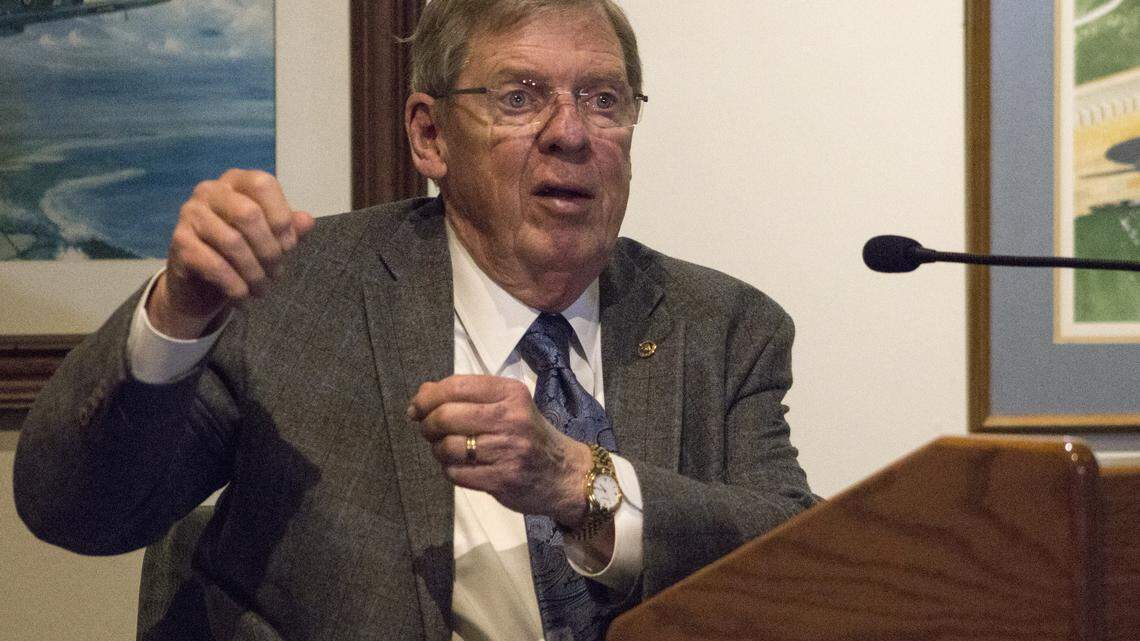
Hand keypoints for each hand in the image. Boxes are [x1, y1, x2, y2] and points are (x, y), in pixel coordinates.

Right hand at [147, 169, 314, 337]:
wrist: (200, 283)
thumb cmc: (242, 252)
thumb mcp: (270, 238)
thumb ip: (289, 227)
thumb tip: (307, 221)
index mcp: (236, 181)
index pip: (263, 184)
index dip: (281, 217)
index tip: (289, 247)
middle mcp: (210, 190)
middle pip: (248, 214)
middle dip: (269, 250)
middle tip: (276, 274)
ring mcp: (190, 214)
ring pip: (232, 242)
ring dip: (254, 273)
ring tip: (262, 290)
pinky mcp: (179, 242)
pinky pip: (214, 265)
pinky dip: (234, 285)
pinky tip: (242, 297)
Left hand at [408, 375, 592, 526]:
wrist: (564, 474)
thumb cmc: (529, 435)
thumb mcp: (507, 406)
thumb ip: (467, 396)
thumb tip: (423, 392)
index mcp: (511, 393)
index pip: (456, 386)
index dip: (427, 397)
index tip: (416, 408)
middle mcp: (510, 418)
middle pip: (446, 416)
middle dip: (427, 425)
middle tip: (429, 431)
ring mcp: (507, 451)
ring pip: (447, 447)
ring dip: (438, 450)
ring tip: (448, 450)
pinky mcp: (502, 479)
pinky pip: (456, 473)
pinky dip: (450, 470)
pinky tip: (460, 467)